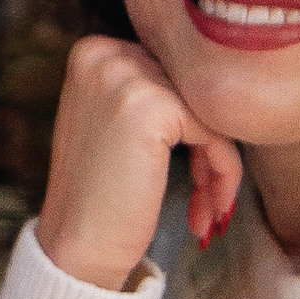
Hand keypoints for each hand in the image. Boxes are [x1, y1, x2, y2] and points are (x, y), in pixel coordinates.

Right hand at [35, 35, 242, 289]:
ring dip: (218, 164)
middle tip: (208, 197)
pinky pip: (215, 132)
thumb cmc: (100, 195)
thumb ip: (149, 88)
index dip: (189, 124)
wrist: (76, 247)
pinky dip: (223, 172)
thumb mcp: (111, 120)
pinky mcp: (151, 106)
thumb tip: (214, 76)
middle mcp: (105, 54)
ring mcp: (125, 76)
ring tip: (209, 206)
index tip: (194, 172)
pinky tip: (208, 209)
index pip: (171, 72)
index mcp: (92, 51)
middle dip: (207, 144)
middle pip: (191, 89)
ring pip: (208, 110)